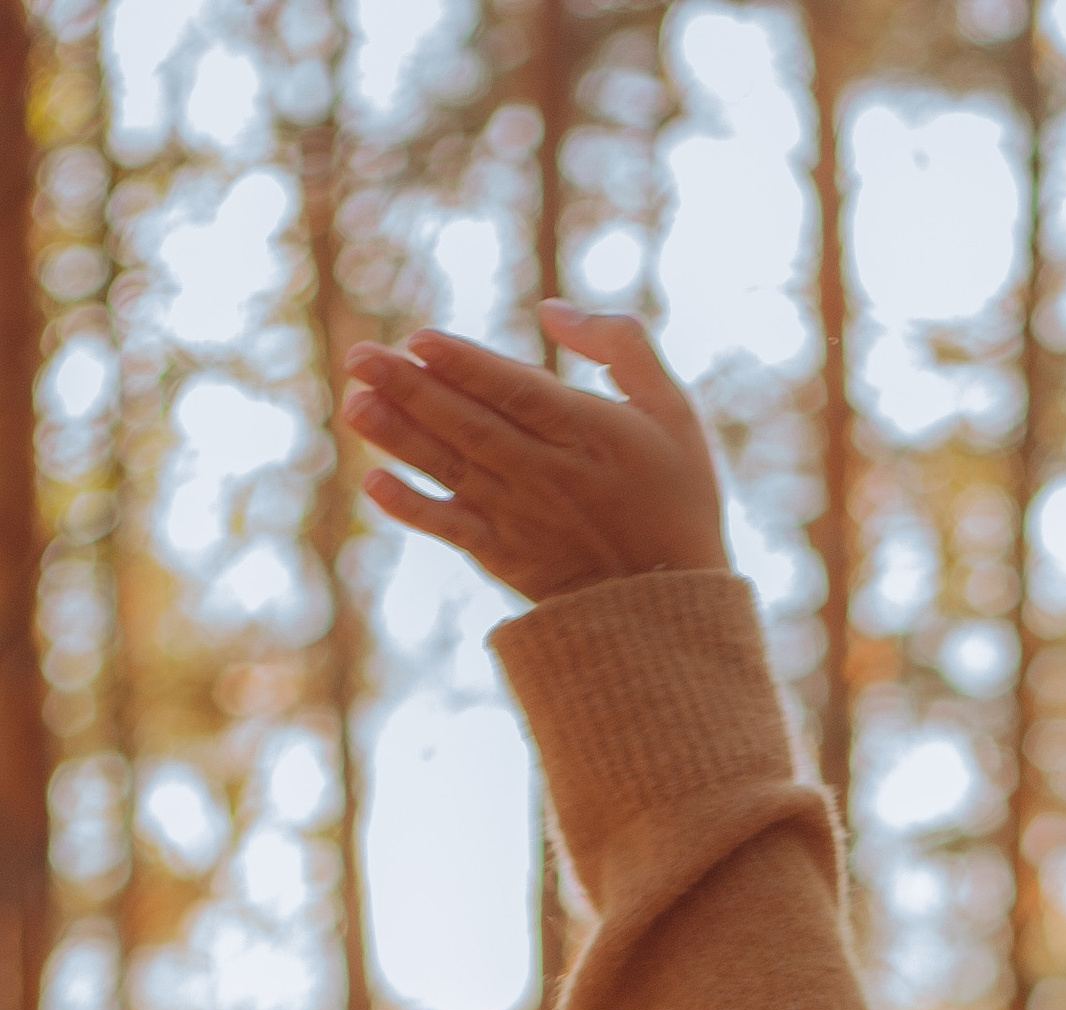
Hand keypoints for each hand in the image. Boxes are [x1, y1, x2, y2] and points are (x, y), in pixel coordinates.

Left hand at [343, 305, 727, 604]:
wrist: (673, 607)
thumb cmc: (676, 497)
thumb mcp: (673, 411)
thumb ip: (622, 347)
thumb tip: (553, 311)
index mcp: (590, 434)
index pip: (517, 393)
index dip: (467, 367)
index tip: (420, 340)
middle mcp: (550, 476)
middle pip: (471, 426)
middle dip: (412, 391)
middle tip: (358, 358)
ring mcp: (525, 519)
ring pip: (454, 470)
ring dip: (400, 439)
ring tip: (354, 406)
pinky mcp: (509, 557)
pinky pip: (454, 530)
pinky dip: (414, 509)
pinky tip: (375, 482)